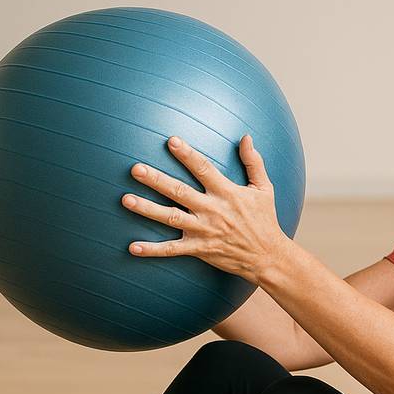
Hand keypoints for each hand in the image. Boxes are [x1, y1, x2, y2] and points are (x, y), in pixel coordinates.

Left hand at [122, 134, 286, 283]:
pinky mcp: (199, 249)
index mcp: (227, 193)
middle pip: (179, 192)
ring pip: (171, 218)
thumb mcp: (264, 189)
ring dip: (147, 209)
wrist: (267, 257)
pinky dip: (152, 250)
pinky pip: (172, 250)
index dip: (187, 155)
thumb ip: (254, 162)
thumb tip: (246, 137)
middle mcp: (212, 210)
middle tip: (135, 168)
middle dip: (156, 180)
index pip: (204, 169)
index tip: (171, 141)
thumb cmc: (265, 221)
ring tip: (126, 200)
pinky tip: (133, 247)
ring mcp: (204, 231)